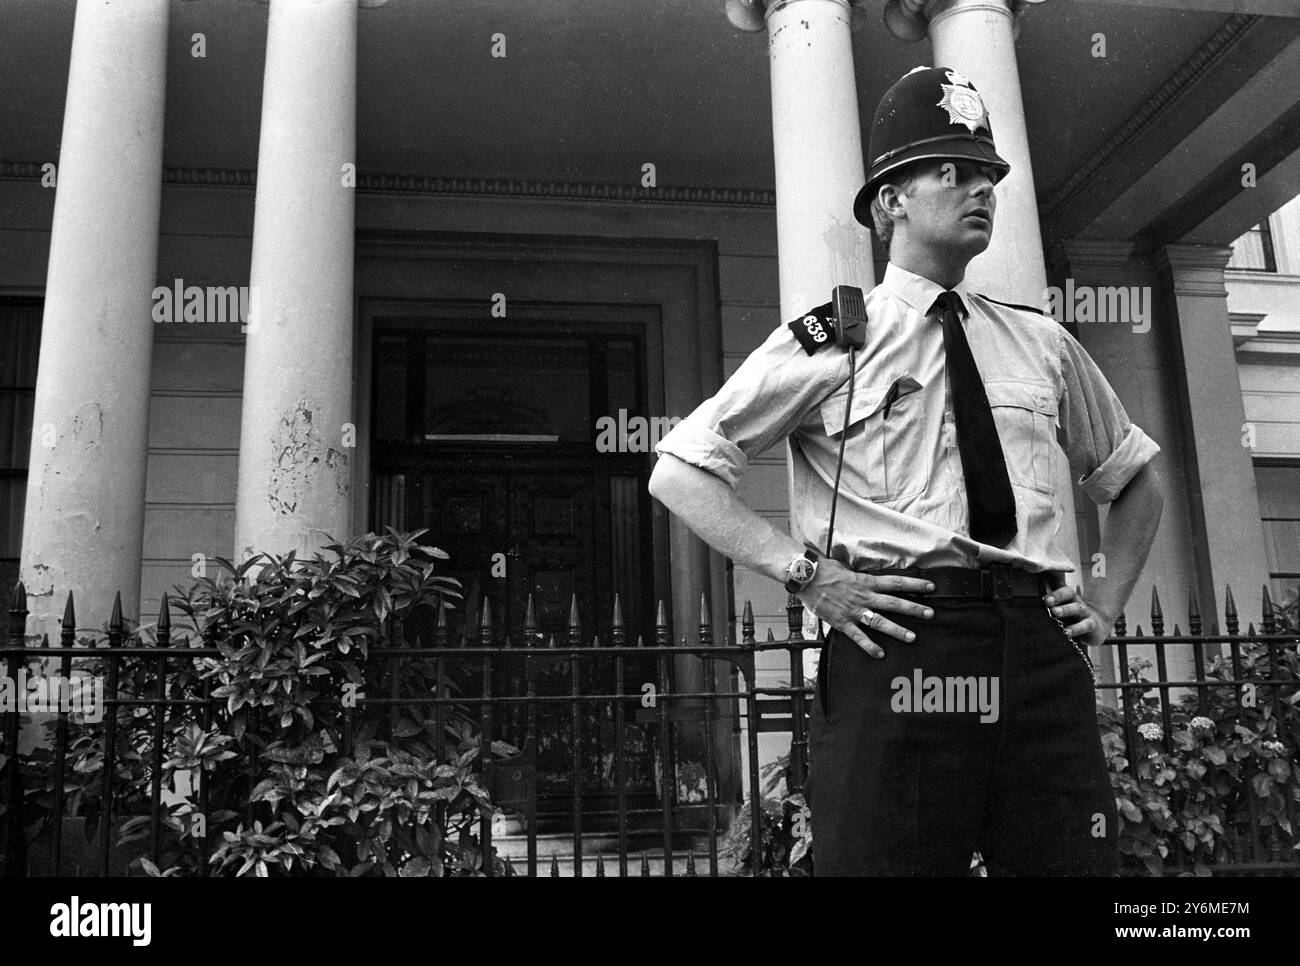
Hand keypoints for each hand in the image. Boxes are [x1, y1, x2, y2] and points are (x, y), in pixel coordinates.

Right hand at [797, 558, 934, 658]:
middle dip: (914, 609)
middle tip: (930, 614)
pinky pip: (858, 636)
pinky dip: (869, 646)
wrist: (805, 576)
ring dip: (897, 630)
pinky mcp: (841, 622)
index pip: (896, 583)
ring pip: (879, 622)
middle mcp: (864, 597)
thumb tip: (868, 579)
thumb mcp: (846, 568)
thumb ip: (859, 577)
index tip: (931, 587)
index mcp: (866, 582)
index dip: (915, 585)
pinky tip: (880, 655)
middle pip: (894, 603)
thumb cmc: (825, 570)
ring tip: (912, 638)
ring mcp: (853, 611)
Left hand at [1043, 585, 1111, 647]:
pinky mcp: (1092, 625)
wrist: (1097, 630)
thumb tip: (1034, 608)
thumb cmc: (1074, 620)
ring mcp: (1086, 613)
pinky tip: (1067, 632)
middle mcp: (1077, 603)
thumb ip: (1051, 609)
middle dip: (1058, 596)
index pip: (1063, 590)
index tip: (1045, 599)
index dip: (1054, 593)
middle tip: (1048, 602)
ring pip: (1077, 608)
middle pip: (1070, 594)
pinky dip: (1076, 628)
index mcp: (1069, 598)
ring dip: (1066, 609)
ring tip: (1055, 612)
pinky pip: (1085, 625)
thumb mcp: (1063, 614)